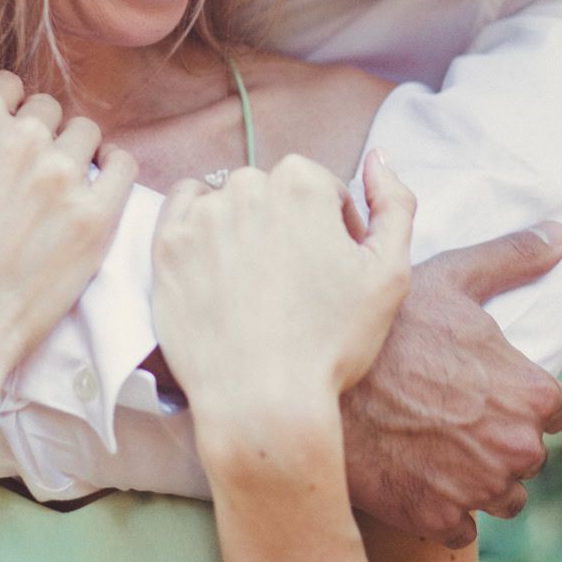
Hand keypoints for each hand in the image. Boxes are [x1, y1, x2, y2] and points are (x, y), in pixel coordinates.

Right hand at [0, 52, 136, 380]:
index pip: (7, 85)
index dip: (2, 110)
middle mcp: (23, 140)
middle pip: (47, 109)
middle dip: (36, 131)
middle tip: (22, 172)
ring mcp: (65, 179)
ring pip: (85, 133)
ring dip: (74, 150)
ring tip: (56, 185)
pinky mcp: (97, 218)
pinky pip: (123, 166)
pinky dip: (112, 171)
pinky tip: (95, 189)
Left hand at [152, 152, 414, 422]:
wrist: (262, 402)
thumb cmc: (330, 342)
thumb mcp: (390, 273)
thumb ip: (395, 205)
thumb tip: (378, 159)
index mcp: (301, 182)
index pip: (323, 189)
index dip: (335, 231)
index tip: (333, 272)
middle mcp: (246, 186)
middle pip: (274, 193)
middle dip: (287, 227)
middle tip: (294, 283)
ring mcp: (201, 216)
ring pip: (229, 202)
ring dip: (243, 227)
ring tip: (254, 282)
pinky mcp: (166, 247)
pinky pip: (181, 212)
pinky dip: (198, 228)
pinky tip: (215, 266)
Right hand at [341, 224, 561, 547]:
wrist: (318, 383)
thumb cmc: (387, 327)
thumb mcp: (451, 279)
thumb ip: (512, 259)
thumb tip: (561, 234)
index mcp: (531, 394)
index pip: (555, 411)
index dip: (518, 397)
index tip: (483, 389)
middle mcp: (516, 449)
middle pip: (527, 455)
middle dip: (497, 440)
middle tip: (448, 414)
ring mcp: (478, 490)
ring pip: (499, 497)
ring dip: (476, 480)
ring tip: (432, 448)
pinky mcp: (438, 520)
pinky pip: (460, 528)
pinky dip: (442, 509)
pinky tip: (412, 475)